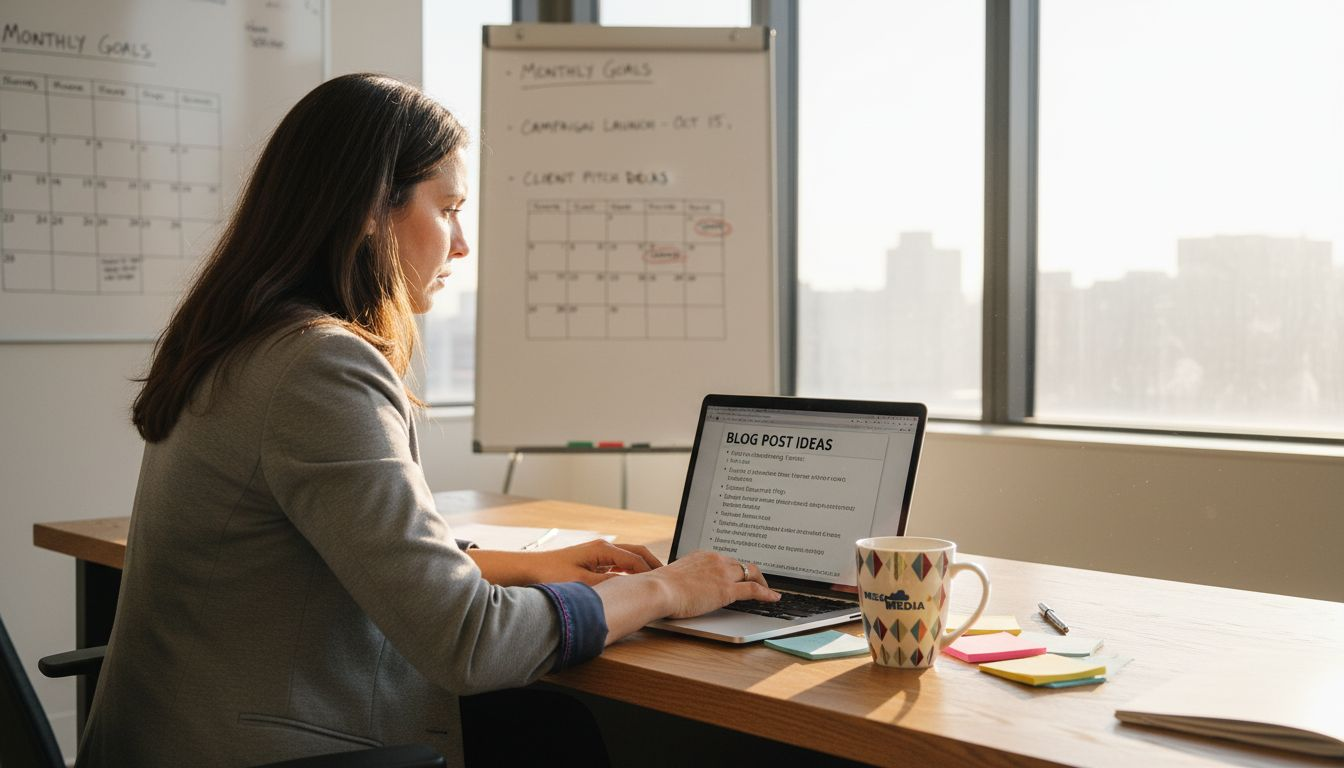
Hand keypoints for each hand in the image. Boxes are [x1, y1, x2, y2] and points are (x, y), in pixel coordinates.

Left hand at [470, 540, 661, 586]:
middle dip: (653, 566)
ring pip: (628, 559)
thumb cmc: (551, 575)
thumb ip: (609, 585)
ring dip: (642, 570)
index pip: (637, 560)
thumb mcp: (584, 584)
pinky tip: (633, 585)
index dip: (653, 572)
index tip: (666, 584)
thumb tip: (630, 589)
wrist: (529, 570)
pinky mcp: (592, 561)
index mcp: (604, 549)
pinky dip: (630, 573)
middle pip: (637, 554)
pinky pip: (618, 565)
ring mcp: (598, 554)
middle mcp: (603, 548)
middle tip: (668, 579)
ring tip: (655, 583)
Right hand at [647, 550, 778, 618]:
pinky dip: (767, 593)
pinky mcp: (727, 589)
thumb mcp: (675, 577)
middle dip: (751, 573)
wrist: (659, 589)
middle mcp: (716, 560)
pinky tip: (773, 598)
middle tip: (758, 581)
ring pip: (751, 573)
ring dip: (762, 581)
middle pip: (741, 564)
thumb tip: (684, 588)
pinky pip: (754, 590)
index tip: (739, 574)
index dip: (736, 568)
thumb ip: (686, 578)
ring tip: (768, 590)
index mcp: (703, 555)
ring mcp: (723, 574)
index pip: (726, 560)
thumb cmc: (659, 586)